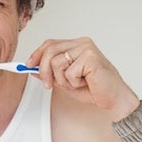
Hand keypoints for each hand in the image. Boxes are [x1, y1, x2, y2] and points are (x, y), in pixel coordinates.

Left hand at [25, 37, 139, 119]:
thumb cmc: (94, 89)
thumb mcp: (65, 81)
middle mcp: (82, 43)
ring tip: (76, 83)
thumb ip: (50, 72)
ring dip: (62, 79)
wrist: (114, 99)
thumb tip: (31, 68)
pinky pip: (68, 72)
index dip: (36, 54)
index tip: (27, 65)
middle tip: (48, 84)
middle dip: (43, 70)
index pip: (50, 43)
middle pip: (50, 50)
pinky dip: (73, 83)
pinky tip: (86, 83)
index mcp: (77, 45)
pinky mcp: (91, 57)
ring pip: (56, 62)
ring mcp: (87, 48)